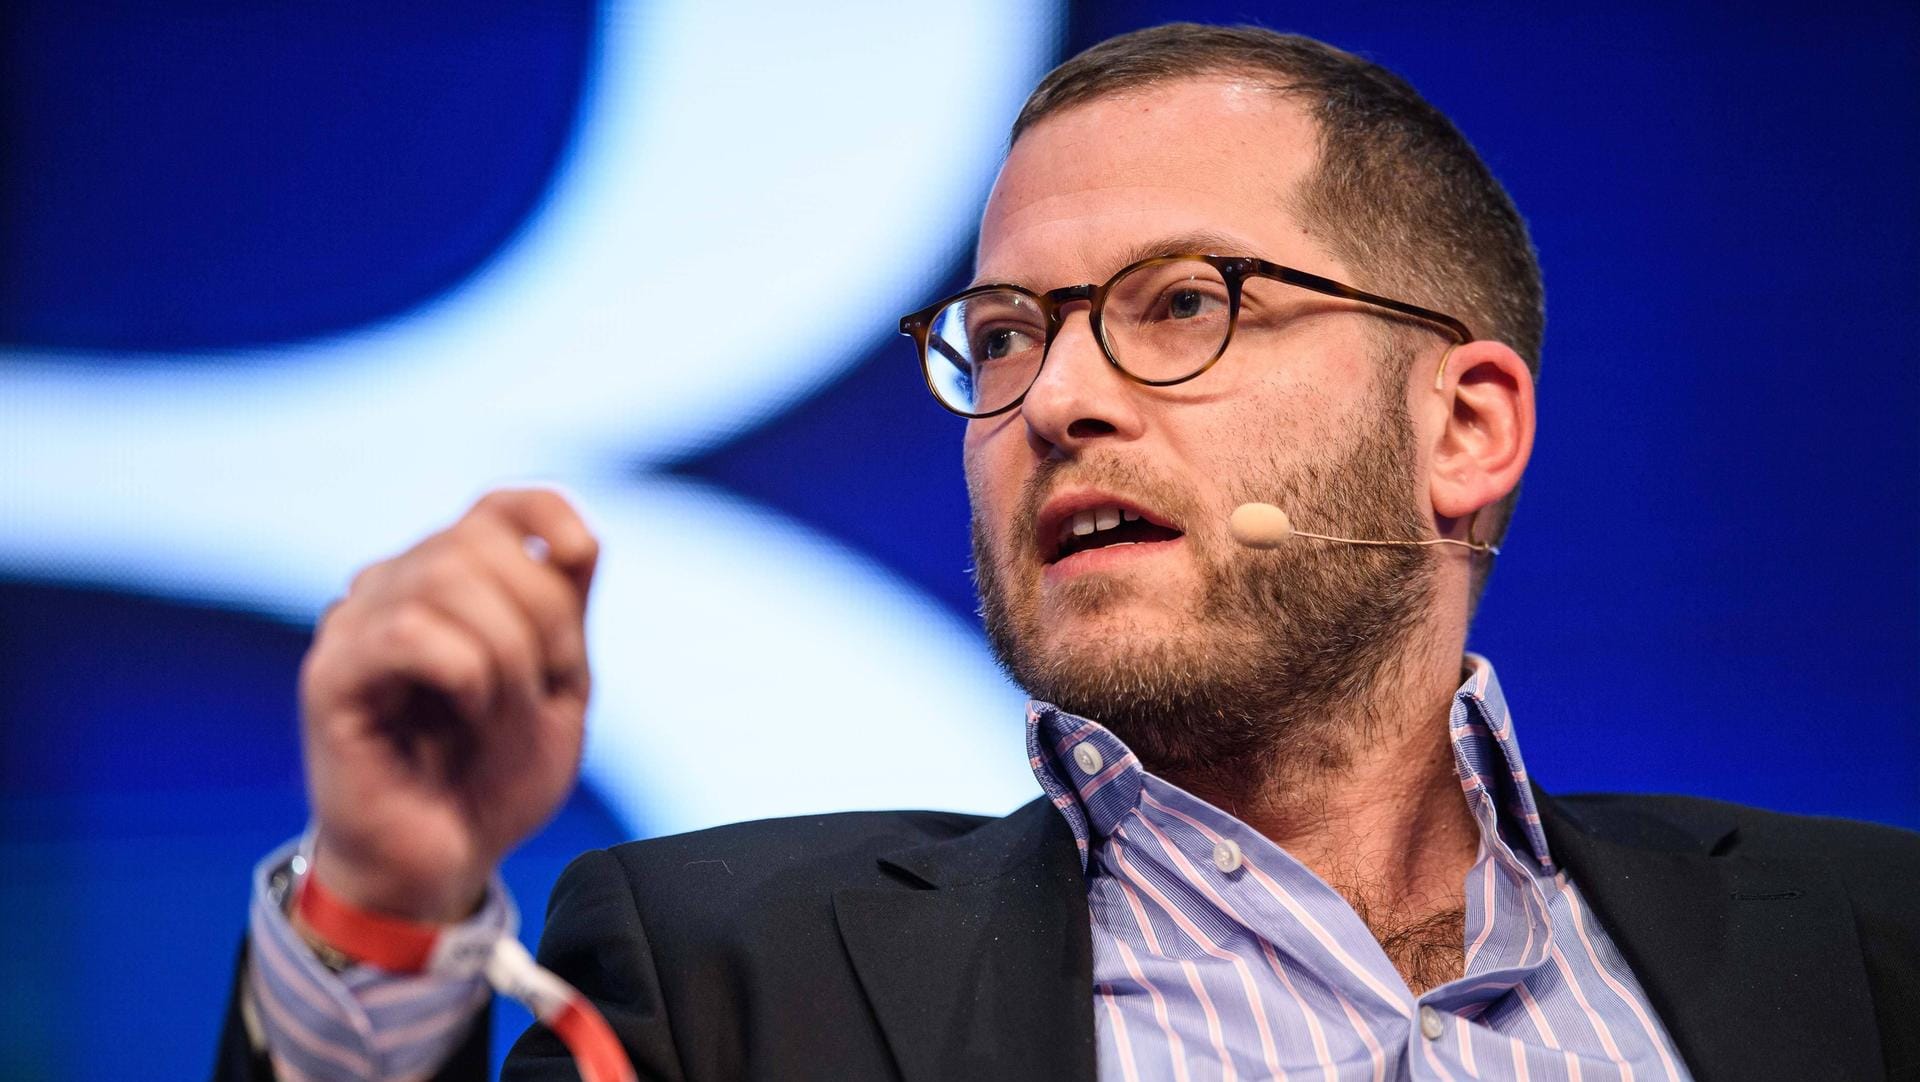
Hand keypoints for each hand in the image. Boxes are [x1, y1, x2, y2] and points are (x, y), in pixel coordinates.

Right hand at [298, 489, 598, 922]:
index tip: (581, 558)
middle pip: (479, 540)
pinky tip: (466, 712)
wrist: (445, 867)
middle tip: (545, 687)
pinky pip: (406, 632)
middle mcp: (395, 589)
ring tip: (502, 715)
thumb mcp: (557, 688)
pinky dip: (463, 671)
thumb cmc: (493, 781)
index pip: (497, 505)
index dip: (546, 513)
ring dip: (505, 653)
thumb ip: (564, 612)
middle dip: (541, 615)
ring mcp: (356, 627)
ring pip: (444, 578)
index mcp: (450, 585)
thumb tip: (577, 541)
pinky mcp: (331, 677)